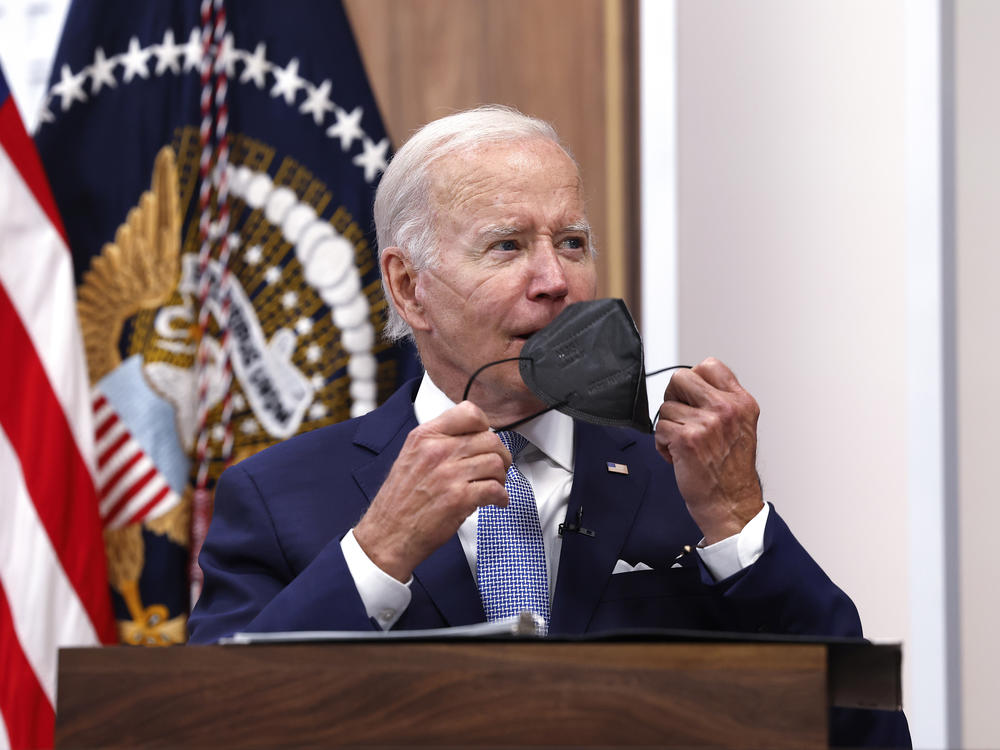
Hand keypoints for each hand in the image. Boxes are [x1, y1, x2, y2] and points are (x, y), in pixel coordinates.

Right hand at [353, 401, 510, 580]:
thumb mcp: (410, 457)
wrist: (387, 534)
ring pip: (496, 463)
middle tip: (498, 467)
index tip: (486, 437)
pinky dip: (501, 497)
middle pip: (489, 439)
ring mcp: (448, 474)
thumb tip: (470, 437)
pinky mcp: (459, 498)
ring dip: (501, 477)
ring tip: (494, 485)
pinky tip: (495, 501)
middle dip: (500, 455)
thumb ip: (437, 442)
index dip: (485, 426)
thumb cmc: (399, 502)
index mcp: (424, 437)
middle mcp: (436, 451)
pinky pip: (495, 489)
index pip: (469, 412)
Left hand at [654, 357, 763, 543]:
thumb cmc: (731, 470)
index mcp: (741, 402)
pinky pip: (659, 428)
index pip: (709, 365)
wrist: (731, 504)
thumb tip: (692, 384)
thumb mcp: (741, 426)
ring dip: (669, 426)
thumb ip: (722, 402)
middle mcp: (726, 409)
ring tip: (685, 445)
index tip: (692, 397)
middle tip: (681, 418)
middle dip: (674, 397)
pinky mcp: (687, 439)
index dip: (693, 380)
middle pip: (680, 377)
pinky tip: (678, 456)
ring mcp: (707, 423)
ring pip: (666, 406)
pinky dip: (663, 444)